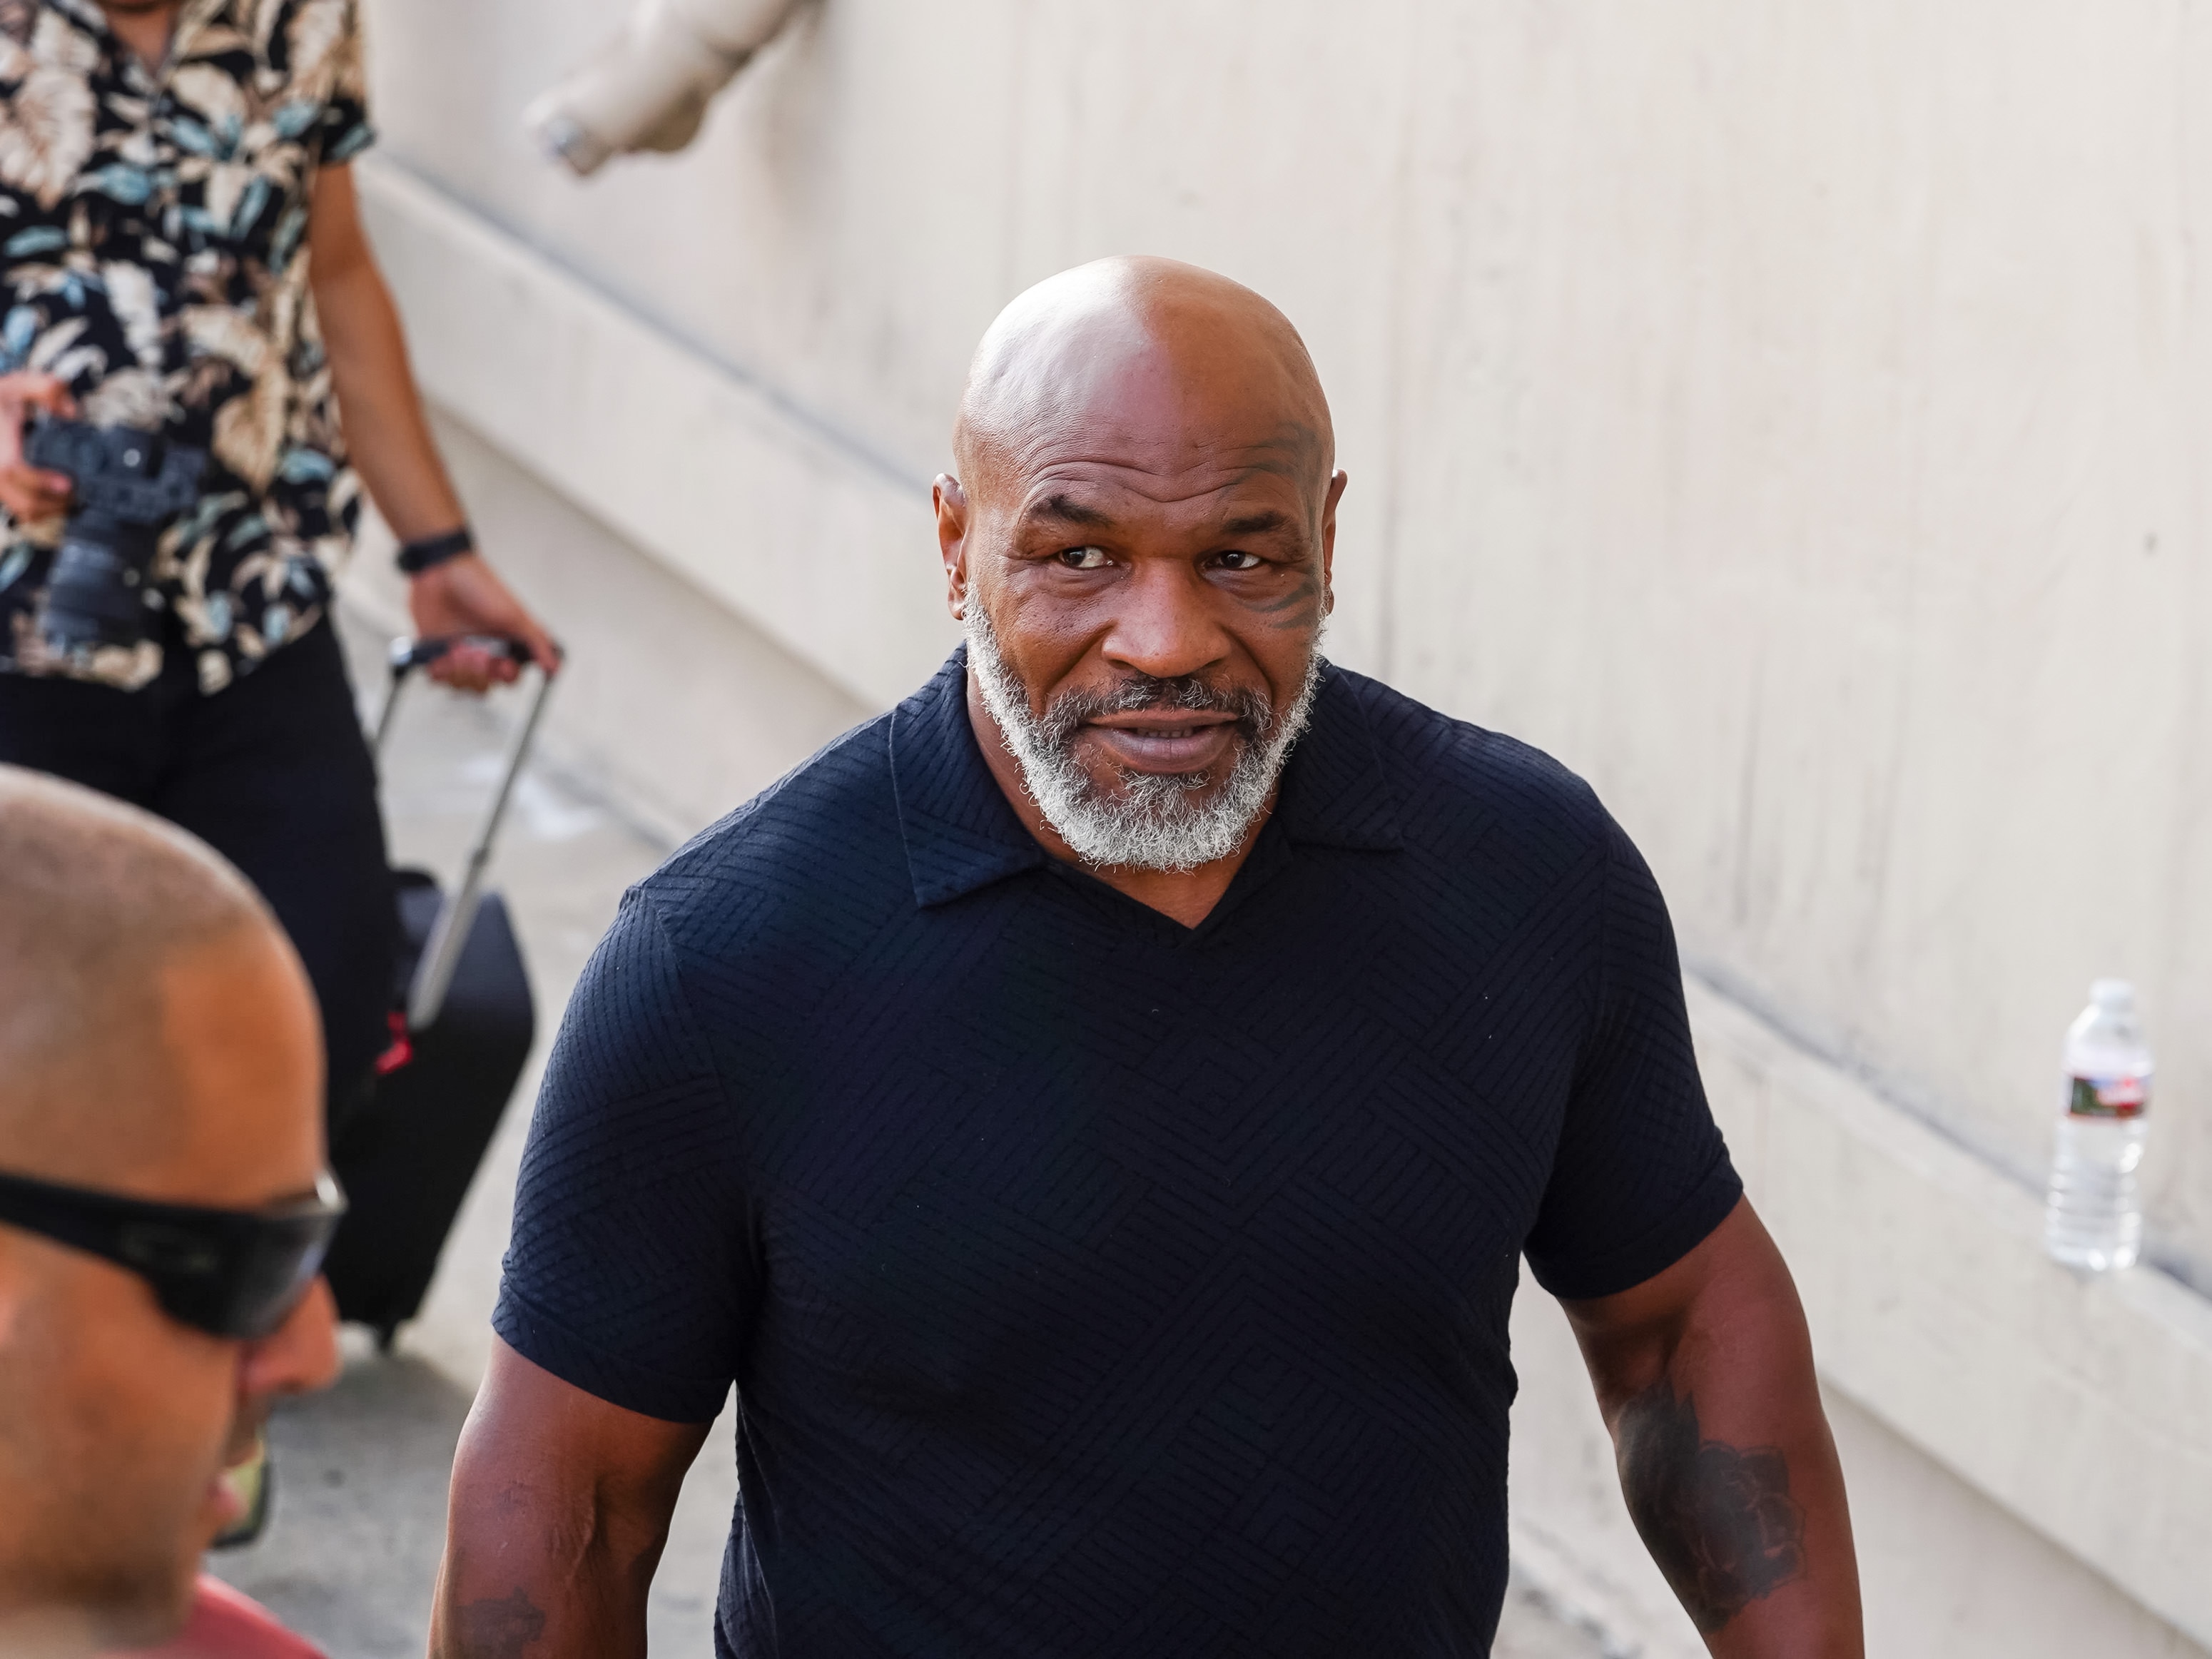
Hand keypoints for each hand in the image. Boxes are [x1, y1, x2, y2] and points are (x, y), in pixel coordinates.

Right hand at [0, 371, 77, 522]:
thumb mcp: (23, 384)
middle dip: (52, 503)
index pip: (12, 467)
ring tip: (69, 501)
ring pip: (18, 507)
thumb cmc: (1, 398)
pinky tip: (54, 502)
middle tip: (77, 496)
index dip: (39, 480)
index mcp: (0, 439)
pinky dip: (36, 511)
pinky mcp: (0, 486)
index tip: (67, 484)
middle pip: (18, 497)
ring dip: (47, 510)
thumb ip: (48, 389)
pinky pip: (15, 508)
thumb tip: (72, 412)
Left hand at [405, 551, 560, 692]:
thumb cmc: (480, 586)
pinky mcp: (435, 650)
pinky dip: (439, 672)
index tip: (501, 665)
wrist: (442, 570)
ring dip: (459, 672)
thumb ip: (537, 642)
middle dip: (481, 674)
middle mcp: (483, 651)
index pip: (510, 676)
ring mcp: (459, 652)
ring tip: (457, 652)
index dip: (506, 676)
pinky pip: (437, 677)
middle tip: (477, 655)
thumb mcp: (515, 614)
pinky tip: (443, 656)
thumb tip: (555, 665)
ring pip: (461, 683)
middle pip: (485, 684)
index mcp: (504, 644)